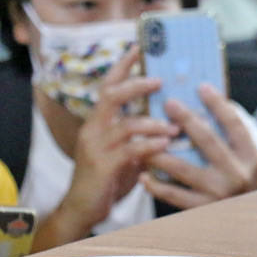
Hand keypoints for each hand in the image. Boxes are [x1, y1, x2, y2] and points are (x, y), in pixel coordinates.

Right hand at [56, 46, 177, 234]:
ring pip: (126, 124)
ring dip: (154, 123)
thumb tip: (167, 118)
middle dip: (137, 85)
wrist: (81, 210)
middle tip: (159, 81)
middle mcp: (93, 129)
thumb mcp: (123, 151)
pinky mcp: (102, 166)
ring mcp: (95, 147)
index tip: (138, 47)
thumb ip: (137, 135)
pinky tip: (166, 145)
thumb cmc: (106, 178)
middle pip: (112, 96)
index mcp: (97, 121)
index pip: (108, 86)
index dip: (122, 66)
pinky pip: (130, 150)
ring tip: (174, 127)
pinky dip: (150, 145)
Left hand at [139, 84, 256, 208]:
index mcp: (251, 158)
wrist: (244, 228)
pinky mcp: (201, 211)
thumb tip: (207, 102)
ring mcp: (218, 195)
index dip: (218, 104)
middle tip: (168, 103)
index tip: (201, 86)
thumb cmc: (238, 185)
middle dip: (186, 120)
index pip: (234, 124)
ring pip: (183, 168)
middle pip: (207, 141)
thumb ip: (229, 136)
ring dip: (160, 151)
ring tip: (144, 136)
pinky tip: (143, 174)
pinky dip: (156, 184)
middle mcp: (237, 175)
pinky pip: (173, 195)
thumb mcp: (244, 162)